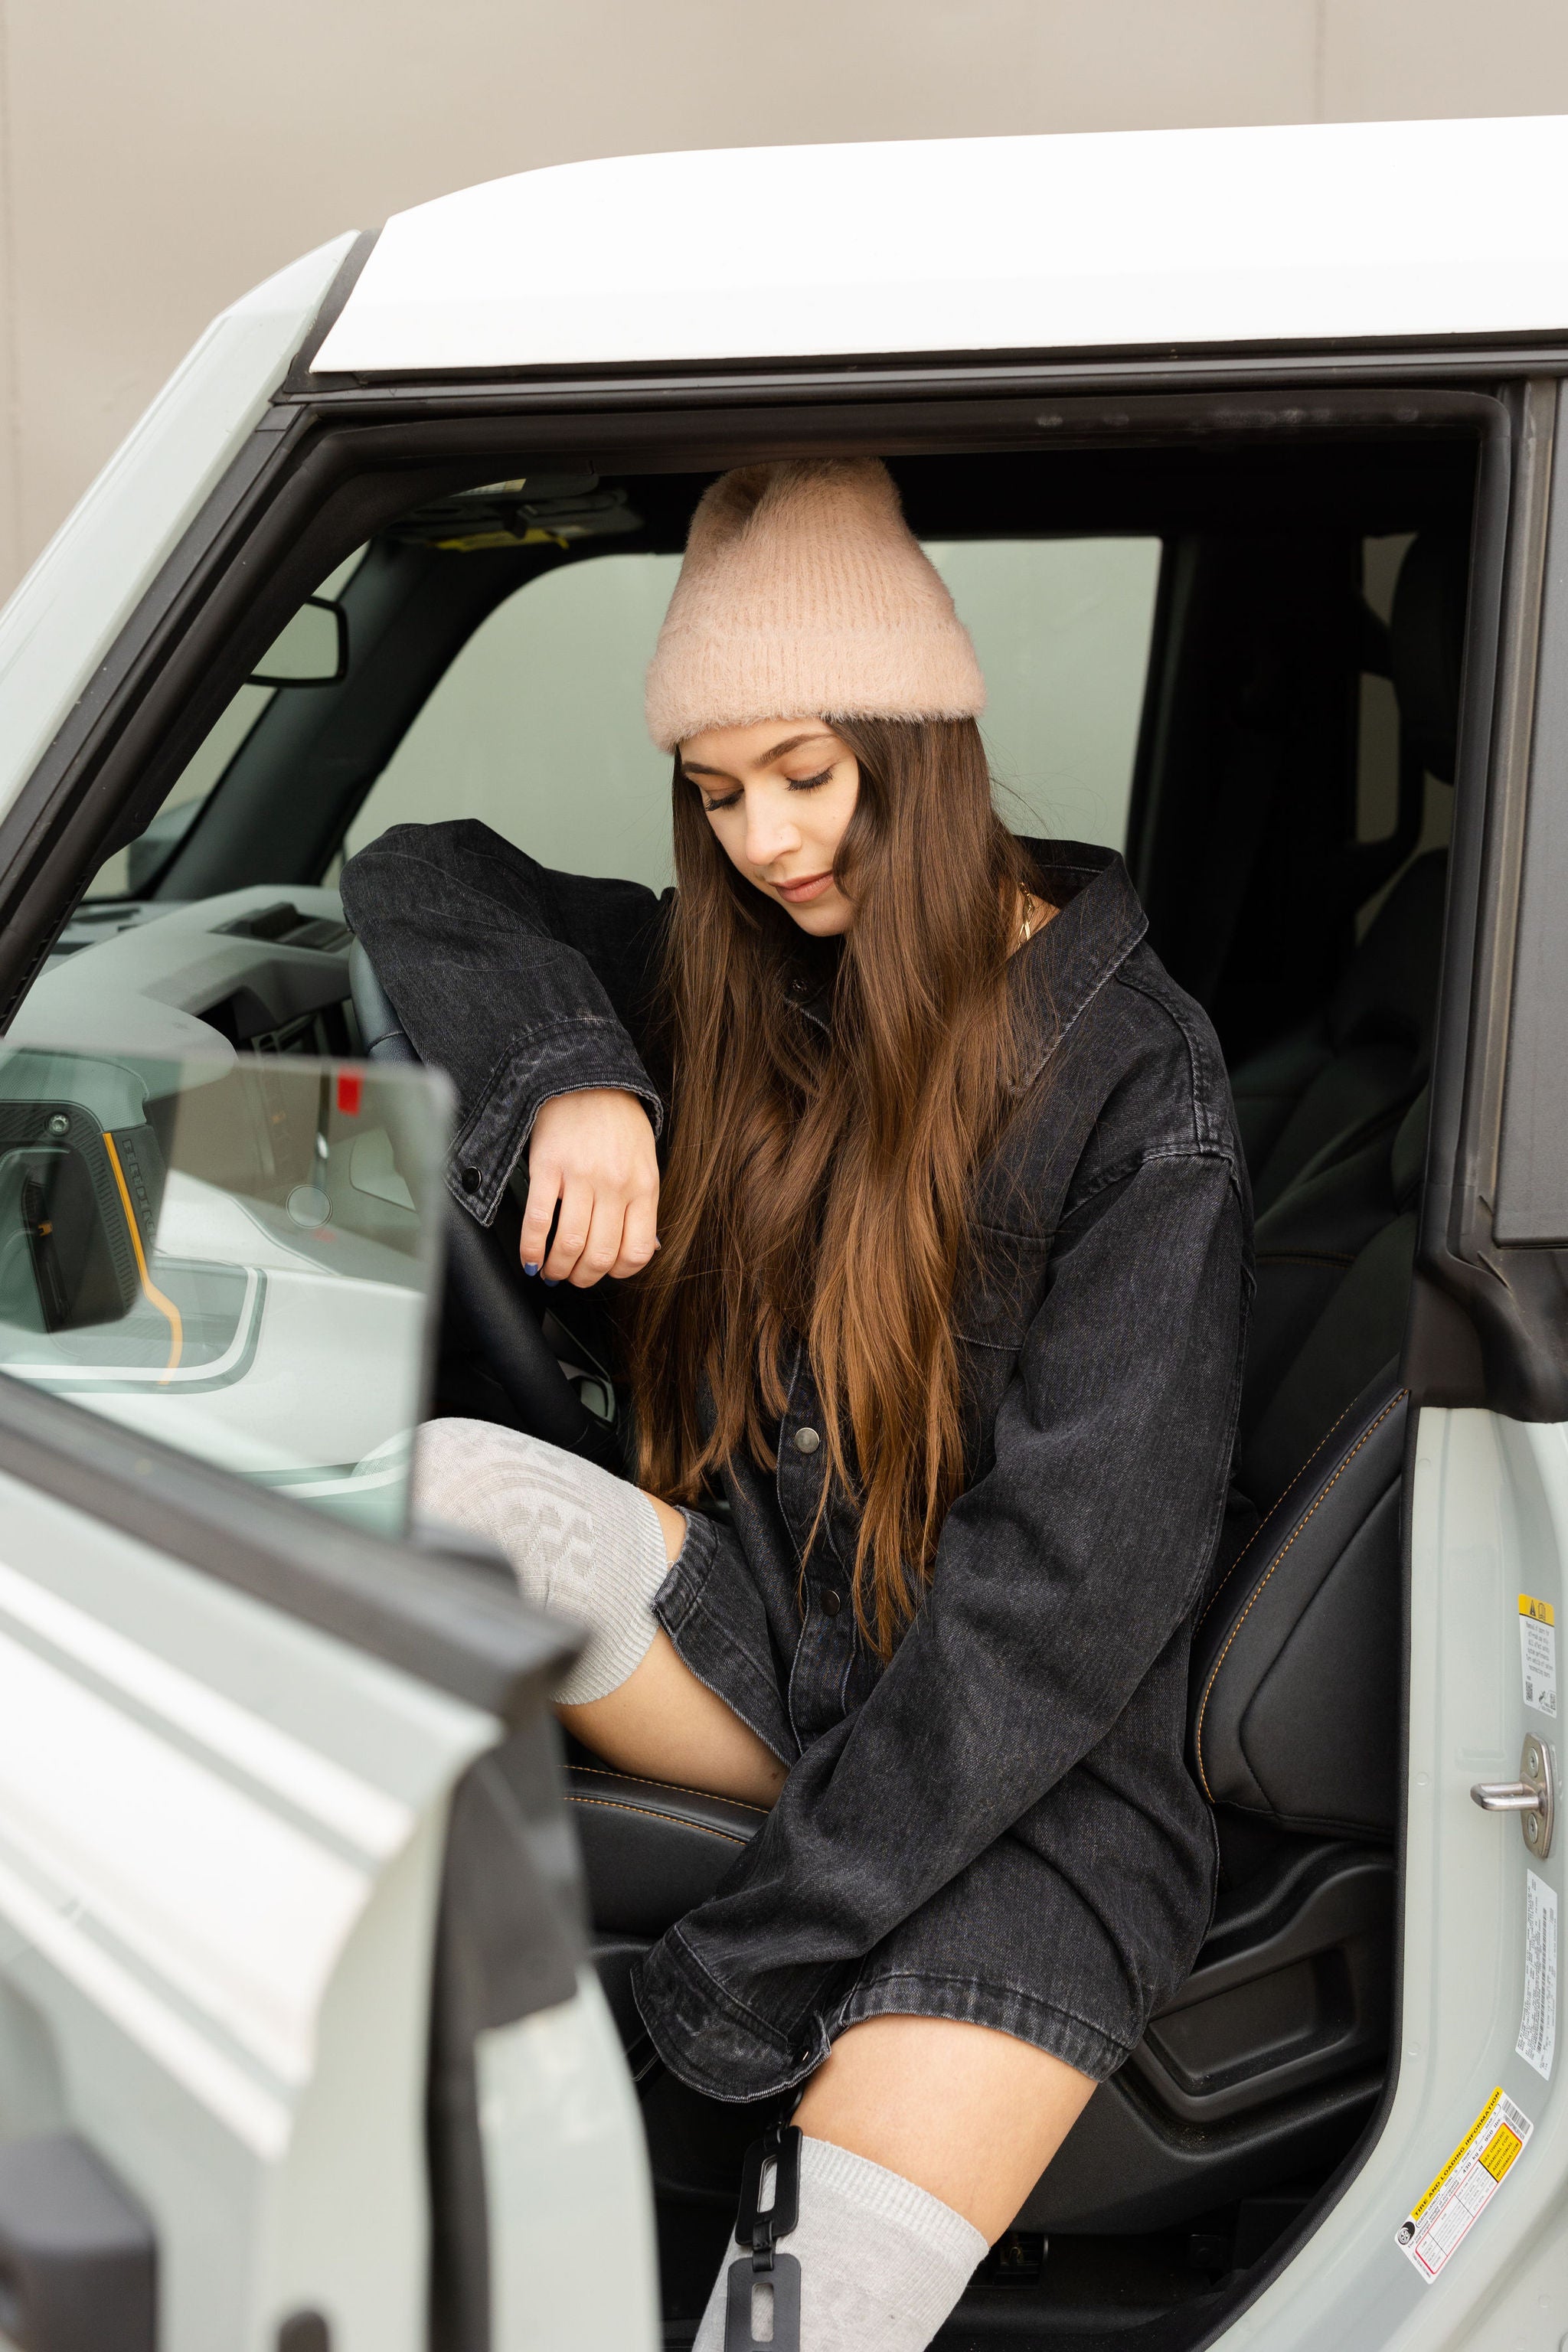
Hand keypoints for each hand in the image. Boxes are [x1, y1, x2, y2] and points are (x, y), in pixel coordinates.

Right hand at [520, 1088, 658, 1285]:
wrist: (587, 1078)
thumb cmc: (617, 1121)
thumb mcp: (644, 1161)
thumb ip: (642, 1205)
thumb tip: (642, 1249)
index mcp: (643, 1186)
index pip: (636, 1252)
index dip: (618, 1272)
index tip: (605, 1271)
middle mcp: (615, 1185)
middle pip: (600, 1255)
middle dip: (583, 1278)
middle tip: (572, 1278)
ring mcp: (582, 1176)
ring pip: (569, 1244)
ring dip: (556, 1268)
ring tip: (550, 1271)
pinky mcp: (549, 1166)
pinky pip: (540, 1219)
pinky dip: (531, 1247)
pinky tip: (530, 1257)